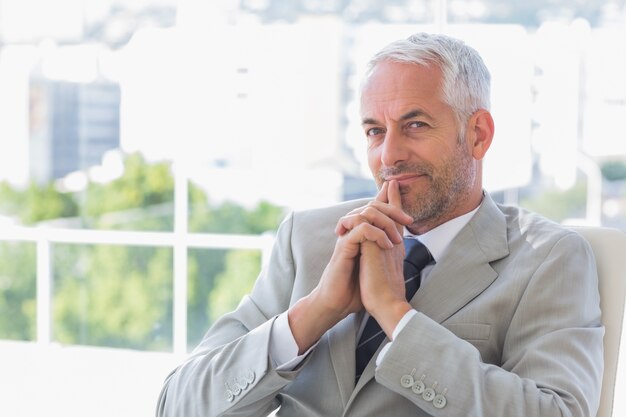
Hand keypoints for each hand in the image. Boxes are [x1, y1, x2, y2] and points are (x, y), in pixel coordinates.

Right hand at [288, 181, 411, 352]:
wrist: (338, 304)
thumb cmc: (356, 288)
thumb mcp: (376, 267)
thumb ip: (385, 253)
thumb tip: (399, 249)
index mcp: (361, 235)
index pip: (374, 208)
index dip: (390, 202)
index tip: (408, 214)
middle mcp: (352, 233)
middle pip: (371, 205)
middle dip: (393, 208)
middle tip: (409, 221)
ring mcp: (347, 238)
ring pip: (366, 213)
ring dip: (386, 222)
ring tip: (397, 239)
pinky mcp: (344, 247)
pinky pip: (361, 229)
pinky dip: (377, 233)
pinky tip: (386, 245)